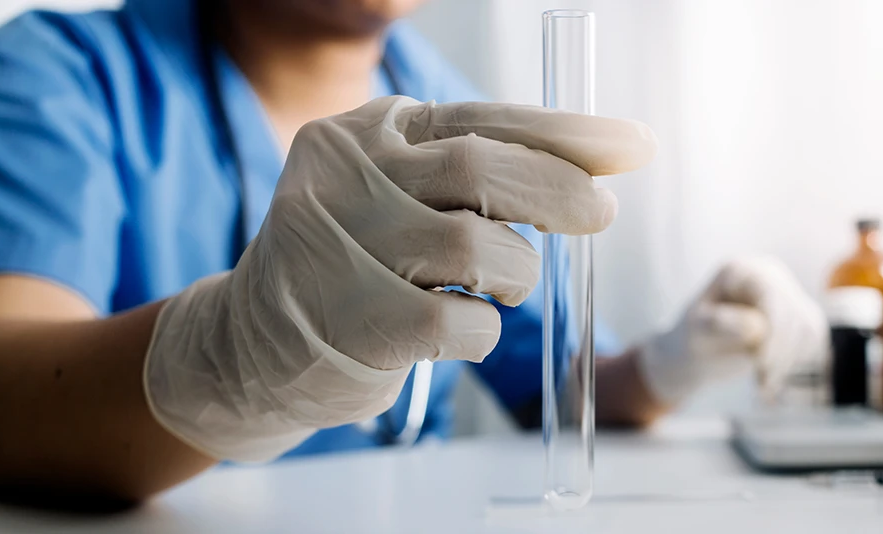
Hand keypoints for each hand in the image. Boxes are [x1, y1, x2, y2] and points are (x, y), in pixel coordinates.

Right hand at [144, 97, 656, 460]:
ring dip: (515, 273)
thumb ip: (473, 178)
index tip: (634, 147)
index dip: (567, 133)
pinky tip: (459, 331)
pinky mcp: (346, 317)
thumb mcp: (400, 198)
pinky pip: (457, 319)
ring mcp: (337, 243)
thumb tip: (591, 178)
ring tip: (498, 287)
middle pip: (480, 168)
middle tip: (601, 215)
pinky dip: (481, 330)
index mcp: (368, 132)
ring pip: (476, 245)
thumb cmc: (353, 266)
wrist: (248, 344)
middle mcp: (345, 173)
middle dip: (560, 191)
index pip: (482, 118)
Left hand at [637, 256, 827, 404]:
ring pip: (808, 326)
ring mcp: (786, 293)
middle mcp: (768, 275)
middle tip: (762, 382)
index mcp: (740, 271)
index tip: (761, 363)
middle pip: (793, 311)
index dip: (773, 329)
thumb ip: (720, 323)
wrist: (701, 352)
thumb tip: (756, 325)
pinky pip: (813, 337)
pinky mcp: (798, 314)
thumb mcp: (697, 330)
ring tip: (763, 383)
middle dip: (781, 351)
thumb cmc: (695, 337)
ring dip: (789, 361)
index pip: (771, 293)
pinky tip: (773, 377)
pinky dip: (796, 361)